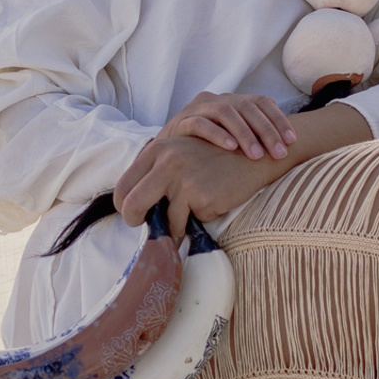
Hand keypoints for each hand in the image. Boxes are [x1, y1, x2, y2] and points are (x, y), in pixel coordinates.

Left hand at [114, 129, 280, 235]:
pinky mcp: (201, 196)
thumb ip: (158, 173)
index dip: (125, 206)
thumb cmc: (216, 158)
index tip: (136, 215)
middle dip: (137, 222)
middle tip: (149, 229)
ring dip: (176, 227)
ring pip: (165, 221)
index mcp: (157, 149)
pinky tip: (214, 202)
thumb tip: (138, 207)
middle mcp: (166, 162)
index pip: (123, 186)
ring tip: (193, 214)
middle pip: (132, 206)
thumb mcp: (181, 155)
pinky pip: (192, 221)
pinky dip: (200, 219)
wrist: (255, 155)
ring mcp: (184, 179)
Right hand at [160, 88, 295, 160]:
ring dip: (244, 133)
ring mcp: (198, 108)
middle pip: (247, 107)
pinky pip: (200, 123)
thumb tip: (289, 149)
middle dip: (266, 130)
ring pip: (226, 112)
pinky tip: (230, 148)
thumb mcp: (234, 140)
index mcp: (234, 101)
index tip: (292, 140)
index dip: (279, 119)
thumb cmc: (207, 148)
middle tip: (279, 152)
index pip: (262, 102)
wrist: (167, 151)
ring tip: (256, 154)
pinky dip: (217, 134)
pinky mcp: (181, 121)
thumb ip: (255, 139)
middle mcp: (218, 99)